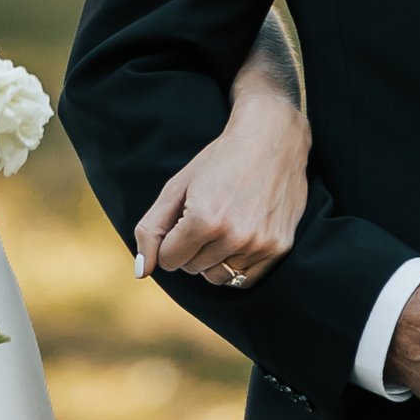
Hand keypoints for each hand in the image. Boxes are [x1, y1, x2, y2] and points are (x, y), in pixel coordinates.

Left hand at [134, 91, 310, 288]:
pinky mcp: (278, 248)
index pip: (168, 260)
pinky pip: (244, 280)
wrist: (270, 139)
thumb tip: (142, 272)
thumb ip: (152, 230)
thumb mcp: (177, 187)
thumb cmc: (218, 161)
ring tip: (223, 224)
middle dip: (190, 247)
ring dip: (212, 258)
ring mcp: (259, 244)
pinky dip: (234, 265)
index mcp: (203, 219)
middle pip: (191, 268)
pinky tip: (238, 237)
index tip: (181, 217)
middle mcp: (234, 236)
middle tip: (206, 213)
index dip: (170, 239)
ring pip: (217, 277)